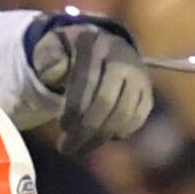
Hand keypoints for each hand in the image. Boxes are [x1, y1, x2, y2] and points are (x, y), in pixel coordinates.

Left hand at [27, 14, 156, 148]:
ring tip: (80, 148)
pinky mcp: (147, 94)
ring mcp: (140, 77)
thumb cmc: (71, 52)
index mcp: (98, 45)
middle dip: (85, 130)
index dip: (74, 108)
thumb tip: (52, 73)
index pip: (88, 81)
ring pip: (123, 114)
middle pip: (106, 102)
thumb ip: (47, 55)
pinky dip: (118, 133)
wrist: (104, 46)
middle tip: (66, 148)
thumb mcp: (54, 45)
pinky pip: (136, 120)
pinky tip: (100, 138)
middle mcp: (124, 59)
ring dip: (100, 137)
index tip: (62, 126)